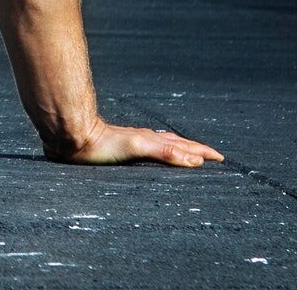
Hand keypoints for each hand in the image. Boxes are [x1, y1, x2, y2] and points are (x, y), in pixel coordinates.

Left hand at [46, 120, 224, 168]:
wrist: (76, 136)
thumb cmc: (105, 144)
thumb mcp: (139, 147)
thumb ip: (165, 152)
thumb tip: (195, 160)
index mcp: (153, 141)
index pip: (184, 146)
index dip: (202, 152)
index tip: (220, 157)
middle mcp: (147, 139)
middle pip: (178, 143)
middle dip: (197, 150)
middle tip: (214, 156)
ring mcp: (136, 141)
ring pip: (165, 143)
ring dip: (181, 149)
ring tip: (191, 153)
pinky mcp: (123, 145)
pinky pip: (150, 147)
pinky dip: (162, 150)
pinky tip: (157, 151)